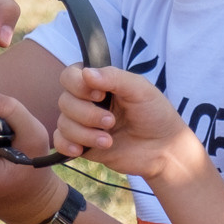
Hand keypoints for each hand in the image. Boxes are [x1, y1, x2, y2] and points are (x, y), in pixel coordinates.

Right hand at [55, 65, 203, 184]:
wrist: (163, 150)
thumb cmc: (156, 115)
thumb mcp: (141, 90)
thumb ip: (114, 78)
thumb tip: (86, 73)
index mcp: (100, 84)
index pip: (70, 76)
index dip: (77, 85)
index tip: (99, 96)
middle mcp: (87, 102)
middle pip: (64, 101)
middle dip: (86, 114)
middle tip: (111, 122)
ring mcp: (83, 124)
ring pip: (63, 123)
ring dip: (84, 133)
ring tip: (108, 140)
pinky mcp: (82, 144)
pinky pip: (59, 142)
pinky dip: (66, 145)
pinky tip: (81, 150)